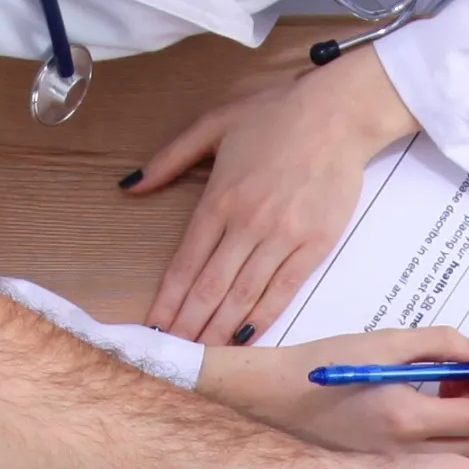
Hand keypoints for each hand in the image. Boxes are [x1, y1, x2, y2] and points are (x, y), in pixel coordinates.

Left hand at [138, 49, 421, 345]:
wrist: (338, 113)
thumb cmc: (275, 114)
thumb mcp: (214, 124)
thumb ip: (170, 158)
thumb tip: (130, 185)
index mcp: (219, 198)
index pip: (185, 263)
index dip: (168, 301)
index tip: (154, 327)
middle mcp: (247, 223)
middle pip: (210, 288)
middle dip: (189, 326)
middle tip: (174, 355)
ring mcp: (283, 237)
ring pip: (244, 296)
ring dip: (221, 330)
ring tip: (204, 356)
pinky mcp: (315, 244)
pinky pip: (284, 289)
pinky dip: (263, 317)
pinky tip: (246, 337)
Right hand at [200, 325, 468, 456]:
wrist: (270, 401)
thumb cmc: (317, 369)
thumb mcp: (383, 344)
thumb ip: (440, 346)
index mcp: (404, 416)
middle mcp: (403, 452)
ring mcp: (393, 468)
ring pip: (460, 459)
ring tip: (450, 393)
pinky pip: (434, 466)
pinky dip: (446, 441)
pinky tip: (427, 413)